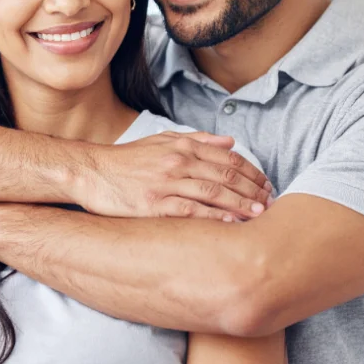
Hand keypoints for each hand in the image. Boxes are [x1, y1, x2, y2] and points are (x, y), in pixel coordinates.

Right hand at [78, 131, 272, 220]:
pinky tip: (229, 223)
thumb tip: (231, 141)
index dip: (250, 171)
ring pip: (212, 192)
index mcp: (182, 146)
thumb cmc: (127, 160)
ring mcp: (166, 183)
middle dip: (252, 189)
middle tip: (271, 201)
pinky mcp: (154, 204)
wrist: (92, 172)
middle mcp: (177, 161)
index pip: (227, 157)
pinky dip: (213, 216)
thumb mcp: (162, 141)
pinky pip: (190, 210)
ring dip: (240, 203)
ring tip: (259, 214)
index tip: (266, 184)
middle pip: (225, 175)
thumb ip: (198, 139)